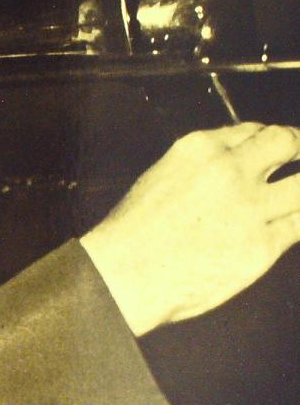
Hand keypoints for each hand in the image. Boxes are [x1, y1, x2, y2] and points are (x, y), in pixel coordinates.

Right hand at [81, 123, 299, 335]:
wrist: (122, 275)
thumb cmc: (130, 236)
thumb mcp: (160, 179)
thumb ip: (199, 170)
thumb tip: (230, 174)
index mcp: (199, 149)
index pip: (250, 130)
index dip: (267, 139)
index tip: (275, 148)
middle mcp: (230, 170)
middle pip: (287, 143)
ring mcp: (250, 207)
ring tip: (298, 195)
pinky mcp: (262, 246)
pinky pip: (298, 226)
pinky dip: (297, 223)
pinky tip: (294, 224)